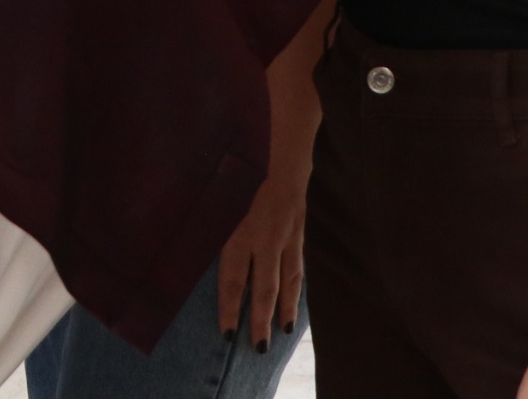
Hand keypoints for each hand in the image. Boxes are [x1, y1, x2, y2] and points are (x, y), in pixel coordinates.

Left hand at [215, 166, 305, 351]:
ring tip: (280, 335)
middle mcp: (264, 242)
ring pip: (285, 284)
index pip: (234, 278)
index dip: (230, 306)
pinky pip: (297, 276)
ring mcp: (286, 244)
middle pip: (263, 286)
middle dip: (260, 318)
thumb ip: (232, 255)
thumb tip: (227, 291)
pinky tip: (293, 315)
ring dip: (283, 312)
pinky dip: (296, 298)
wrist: (286, 181)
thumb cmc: (250, 205)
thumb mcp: (233, 224)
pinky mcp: (300, 246)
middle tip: (258, 347)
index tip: (227, 333)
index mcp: (241, 237)